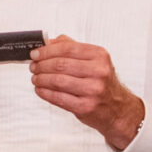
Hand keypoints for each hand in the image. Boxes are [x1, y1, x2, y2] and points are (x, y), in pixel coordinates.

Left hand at [30, 36, 146, 151]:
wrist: (118, 109)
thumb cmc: (103, 83)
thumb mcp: (94, 61)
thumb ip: (72, 48)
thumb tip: (49, 42)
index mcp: (99, 56)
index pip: (67, 48)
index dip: (47, 50)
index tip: (35, 53)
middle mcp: (98, 72)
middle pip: (60, 64)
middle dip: (41, 65)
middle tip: (33, 66)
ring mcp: (92, 90)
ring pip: (57, 81)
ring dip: (41, 79)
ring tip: (35, 78)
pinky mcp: (85, 106)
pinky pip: (58, 98)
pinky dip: (45, 93)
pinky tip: (40, 89)